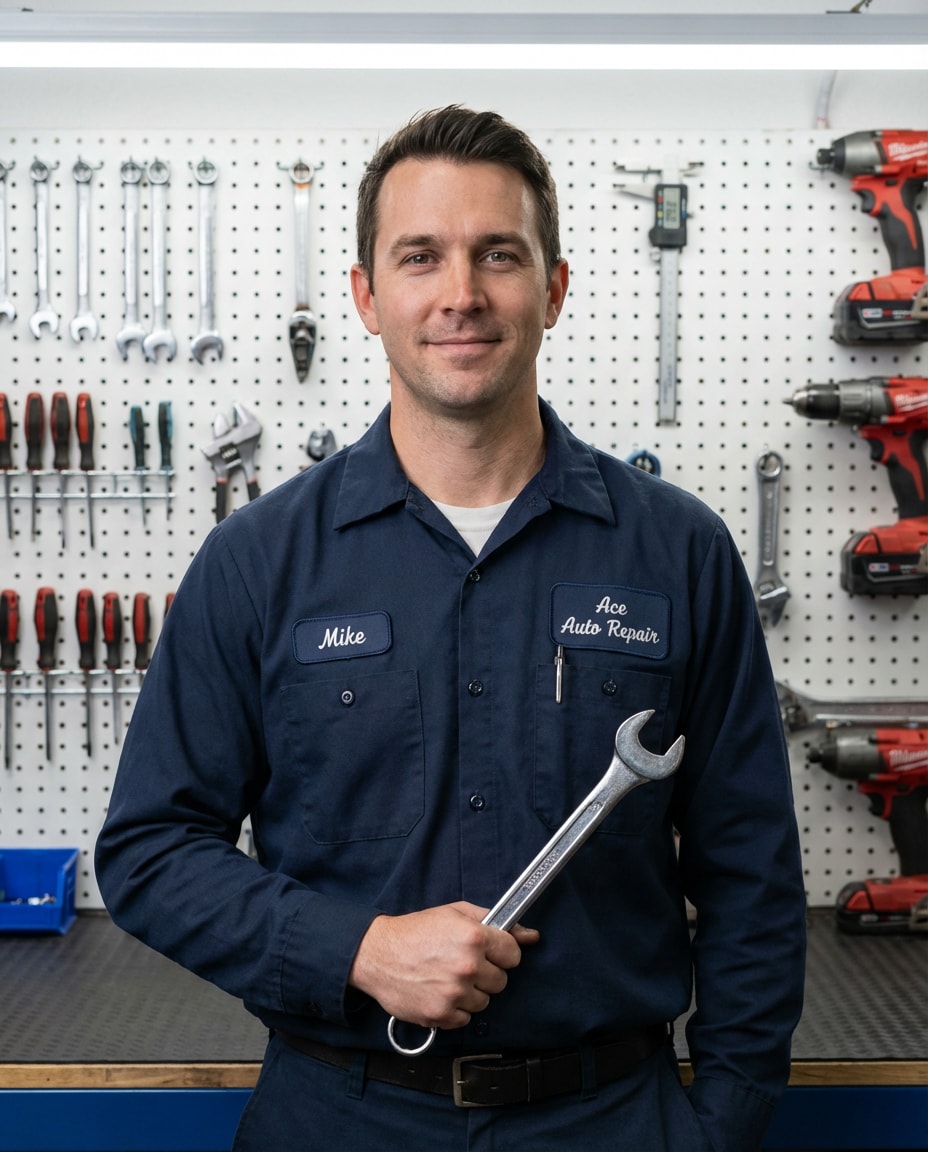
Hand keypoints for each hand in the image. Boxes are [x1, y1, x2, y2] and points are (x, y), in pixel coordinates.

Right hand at [348, 901, 538, 1030]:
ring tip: (448, 977)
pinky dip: (455, 1009)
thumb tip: (531, 935)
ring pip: (484, 1002)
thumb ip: (496, 922)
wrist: (377, 954)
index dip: (502, 953)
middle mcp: (467, 967)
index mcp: (474, 938)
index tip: (490, 952)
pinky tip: (439, 991)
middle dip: (486, 973)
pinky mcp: (441, 1016)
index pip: (513, 954)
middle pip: (501, 981)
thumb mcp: (455, 913)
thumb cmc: (417, 931)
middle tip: (463, 963)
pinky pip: (465, 1018)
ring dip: (471, 992)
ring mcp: (454, 994)